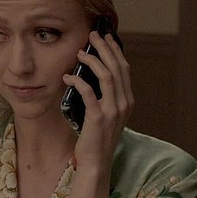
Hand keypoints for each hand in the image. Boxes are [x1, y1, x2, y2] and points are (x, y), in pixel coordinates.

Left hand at [62, 30, 133, 173]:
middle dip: (105, 48)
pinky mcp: (98, 117)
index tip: (105, 38)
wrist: (96, 162)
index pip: (124, 69)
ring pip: (106, 76)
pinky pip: (88, 92)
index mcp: (127, 101)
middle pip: (117, 67)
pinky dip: (78, 81)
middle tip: (93, 35)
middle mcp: (124, 103)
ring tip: (80, 53)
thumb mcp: (107, 114)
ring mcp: (113, 110)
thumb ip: (105, 96)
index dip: (115, 51)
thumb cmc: (97, 137)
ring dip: (92, 60)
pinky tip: (68, 77)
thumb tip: (92, 74)